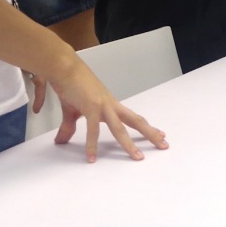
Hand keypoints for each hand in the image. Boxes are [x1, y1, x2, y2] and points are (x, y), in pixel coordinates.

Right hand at [47, 58, 168, 162]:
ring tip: (138, 157)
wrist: (65, 68)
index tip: (160, 134)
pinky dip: (92, 144)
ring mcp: (103, 106)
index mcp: (111, 106)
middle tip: (164, 145)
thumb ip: (69, 127)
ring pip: (120, 128)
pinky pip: (93, 130)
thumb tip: (61, 141)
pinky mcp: (90, 107)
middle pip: (136, 121)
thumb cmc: (71, 86)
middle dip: (150, 134)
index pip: (133, 118)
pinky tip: (92, 157)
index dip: (146, 127)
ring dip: (129, 144)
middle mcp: (111, 106)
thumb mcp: (71, 111)